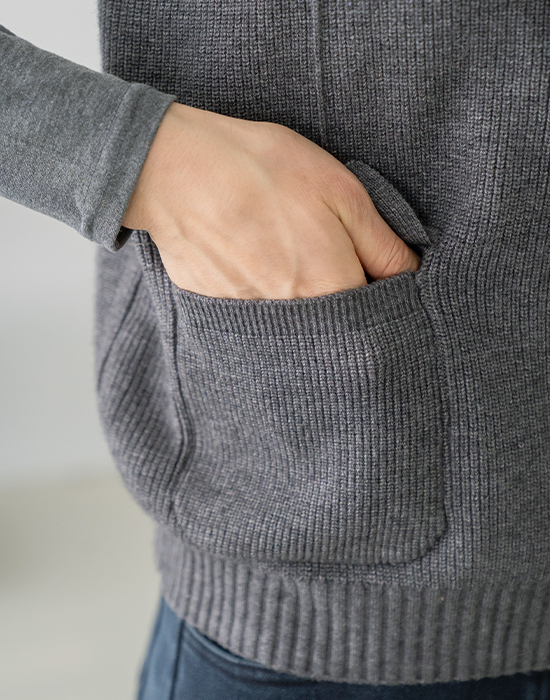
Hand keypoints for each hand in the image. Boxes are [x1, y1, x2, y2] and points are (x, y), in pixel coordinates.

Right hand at [122, 102, 419, 298]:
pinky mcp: (220, 311)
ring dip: (296, 294)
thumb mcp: (343, 192)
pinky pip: (255, 314)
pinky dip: (260, 292)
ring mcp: (252, 319)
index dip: (377, 290)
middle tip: (316, 250)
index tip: (366, 267)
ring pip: (294, 320)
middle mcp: (295, 318)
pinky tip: (249, 257)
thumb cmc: (263, 172)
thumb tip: (411, 275)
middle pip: (333, 324)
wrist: (177, 172)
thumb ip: (383, 244)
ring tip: (279, 248)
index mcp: (332, 290)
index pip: (376, 315)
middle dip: (335, 293)